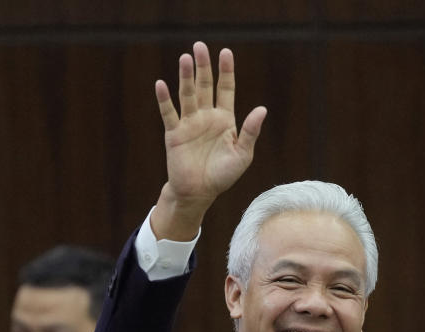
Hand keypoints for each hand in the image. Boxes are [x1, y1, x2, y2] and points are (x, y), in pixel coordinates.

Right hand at [152, 42, 267, 239]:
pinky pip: (169, 113)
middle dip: (203, 67)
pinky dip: (165, 100)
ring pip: (188, 95)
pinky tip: (162, 84)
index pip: (226, 89)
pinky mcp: (175, 134)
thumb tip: (262, 109)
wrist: (200, 192)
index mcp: (225, 119)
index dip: (226, 71)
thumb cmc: (223, 175)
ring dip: (186, 77)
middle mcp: (207, 117)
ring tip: (185, 58)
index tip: (226, 52)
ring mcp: (190, 123)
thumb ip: (250, 131)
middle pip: (205, 86)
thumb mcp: (242, 154)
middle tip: (199, 46)